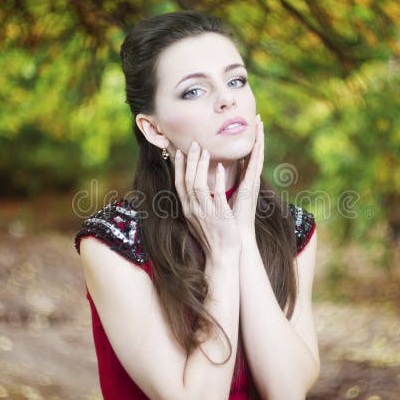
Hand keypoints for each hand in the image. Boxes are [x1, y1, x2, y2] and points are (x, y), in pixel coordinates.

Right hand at [174, 141, 240, 260]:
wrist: (221, 255)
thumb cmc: (213, 236)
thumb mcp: (199, 218)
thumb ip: (196, 203)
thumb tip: (194, 190)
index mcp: (188, 209)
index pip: (179, 184)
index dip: (178, 167)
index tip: (179, 152)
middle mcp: (193, 210)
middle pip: (186, 181)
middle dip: (189, 161)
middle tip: (193, 143)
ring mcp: (204, 213)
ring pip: (197, 185)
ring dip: (200, 166)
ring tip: (205, 150)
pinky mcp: (218, 215)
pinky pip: (215, 195)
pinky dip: (216, 180)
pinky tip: (220, 168)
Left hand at [231, 114, 263, 240]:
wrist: (235, 240)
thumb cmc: (228, 222)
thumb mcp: (220, 198)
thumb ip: (220, 184)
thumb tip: (216, 171)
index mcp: (244, 183)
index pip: (248, 157)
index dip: (251, 142)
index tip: (251, 126)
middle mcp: (249, 182)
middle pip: (255, 154)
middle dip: (258, 136)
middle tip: (258, 118)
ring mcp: (252, 186)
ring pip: (257, 159)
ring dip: (259, 141)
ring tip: (260, 125)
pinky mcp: (250, 192)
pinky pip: (252, 172)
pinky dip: (252, 159)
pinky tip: (251, 146)